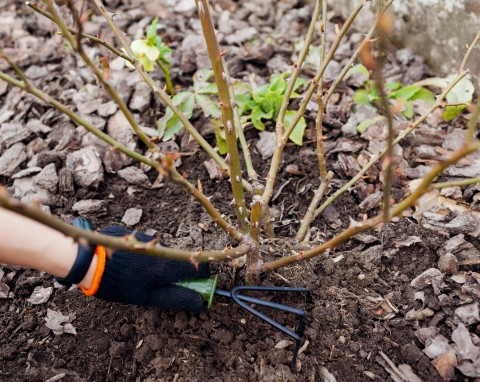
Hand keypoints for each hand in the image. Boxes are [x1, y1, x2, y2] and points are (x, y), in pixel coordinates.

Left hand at [86, 225, 209, 312]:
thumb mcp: (147, 297)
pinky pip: (146, 245)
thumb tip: (199, 302)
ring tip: (135, 275)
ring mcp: (147, 237)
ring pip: (162, 252)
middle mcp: (162, 247)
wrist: (88, 261)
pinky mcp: (133, 232)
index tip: (194, 285)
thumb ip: (175, 298)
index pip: (198, 266)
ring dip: (157, 263)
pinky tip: (126, 264)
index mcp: (168, 265)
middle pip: (179, 259)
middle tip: (157, 286)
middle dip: (175, 273)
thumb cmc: (118, 283)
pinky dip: (143, 255)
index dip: (200, 277)